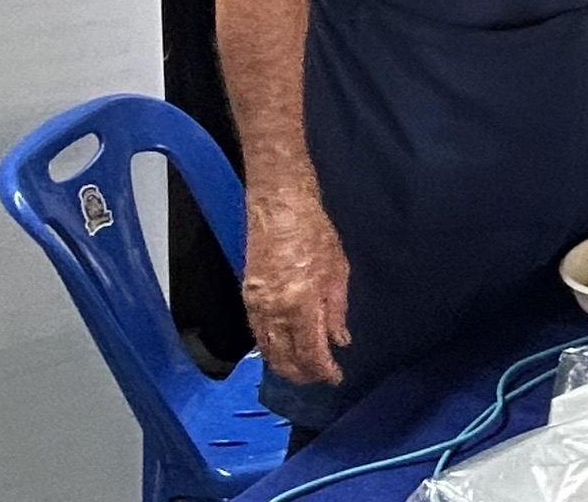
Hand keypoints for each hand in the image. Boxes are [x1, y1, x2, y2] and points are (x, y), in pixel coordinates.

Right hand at [242, 179, 350, 384]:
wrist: (280, 208)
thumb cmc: (315, 234)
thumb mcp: (337, 271)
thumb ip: (336, 311)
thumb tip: (339, 340)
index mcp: (300, 305)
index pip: (310, 353)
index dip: (322, 371)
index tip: (335, 378)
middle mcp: (274, 312)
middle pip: (285, 359)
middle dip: (303, 374)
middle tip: (320, 378)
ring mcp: (257, 306)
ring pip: (268, 350)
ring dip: (285, 366)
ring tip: (303, 371)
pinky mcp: (247, 297)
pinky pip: (258, 334)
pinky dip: (271, 349)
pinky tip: (283, 351)